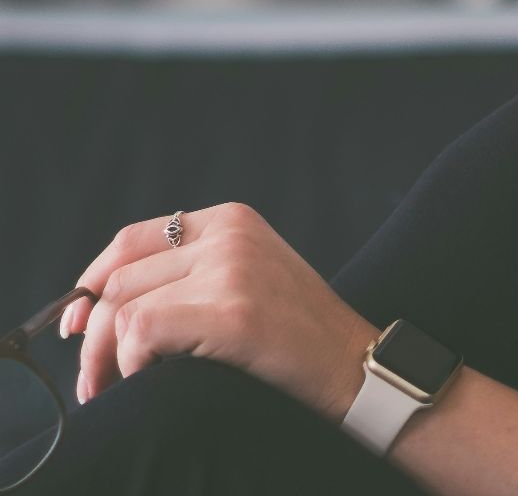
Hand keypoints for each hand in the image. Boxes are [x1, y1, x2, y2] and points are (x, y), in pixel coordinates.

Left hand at [61, 202, 376, 424]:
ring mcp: (232, 270)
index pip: (133, 239)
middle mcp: (230, 236)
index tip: (75, 323)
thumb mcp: (249, 277)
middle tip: (91, 376)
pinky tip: (143, 377)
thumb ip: (191, 272)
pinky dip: (130, 361)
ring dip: (106, 356)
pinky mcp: (231, 312)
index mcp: (233, 219)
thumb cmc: (298, 333)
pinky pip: (143, 331)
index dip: (92, 282)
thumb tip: (100, 303)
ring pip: (125, 308)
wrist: (353, 362)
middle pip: (122, 279)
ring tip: (110, 385)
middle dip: (92, 333)